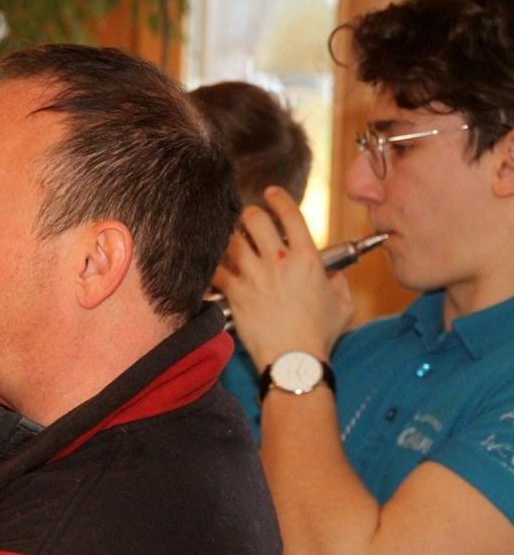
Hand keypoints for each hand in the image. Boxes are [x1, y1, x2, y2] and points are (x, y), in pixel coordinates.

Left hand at [212, 186, 352, 368]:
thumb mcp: (343, 307)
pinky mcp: (235, 293)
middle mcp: (279, 262)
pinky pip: (216, 268)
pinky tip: (211, 261)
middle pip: (255, 219)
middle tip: (247, 218)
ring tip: (229, 238)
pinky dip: (211, 262)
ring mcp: (254, 276)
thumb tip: (334, 277)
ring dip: (229, 235)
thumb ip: (339, 285)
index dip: (279, 199)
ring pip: (232, 239)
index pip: (291, 215)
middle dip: (249, 213)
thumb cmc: (319, 337)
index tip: (271, 193)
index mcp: (307, 259)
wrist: (293, 361)